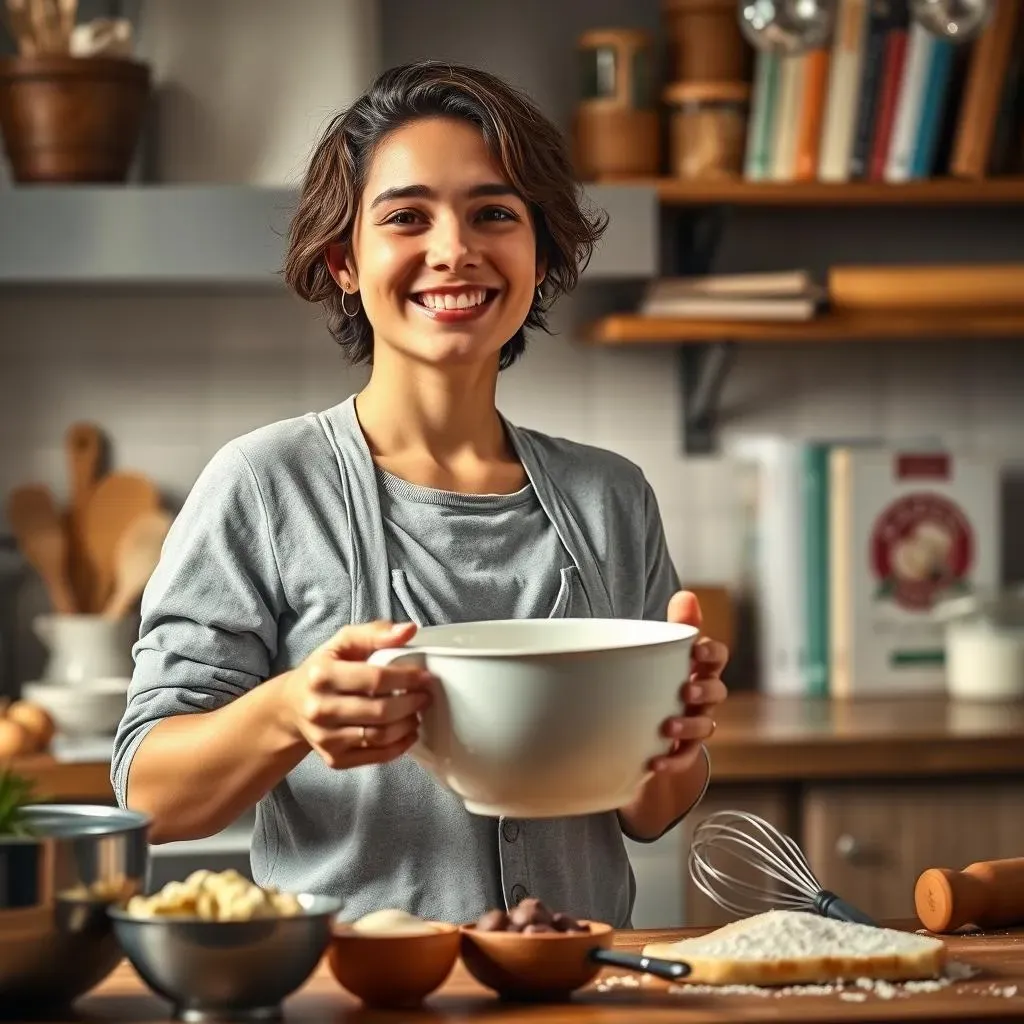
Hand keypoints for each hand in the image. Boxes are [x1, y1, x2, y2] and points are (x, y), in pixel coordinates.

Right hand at [281, 620, 435, 769]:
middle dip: (411, 704)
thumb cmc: (324, 670)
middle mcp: (320, 709)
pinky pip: (374, 758)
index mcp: (322, 675)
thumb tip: (409, 630)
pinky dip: (398, 747)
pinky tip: (407, 733)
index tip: (425, 677)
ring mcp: (325, 738)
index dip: (406, 679)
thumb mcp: (343, 642)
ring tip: (417, 713)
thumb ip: (375, 633)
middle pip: (380, 711)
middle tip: (425, 697)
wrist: (292, 706)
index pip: (375, 679)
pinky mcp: (333, 759)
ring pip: (379, 737)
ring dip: (407, 726)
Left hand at [650, 591, 728, 774]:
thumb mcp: (667, 652)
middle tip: (685, 690)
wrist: (655, 725)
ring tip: (667, 727)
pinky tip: (654, 762)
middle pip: (717, 691)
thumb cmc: (664, 678)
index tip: (697, 650)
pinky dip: (672, 761)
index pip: (718, 657)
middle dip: (704, 690)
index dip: (712, 653)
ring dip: (690, 726)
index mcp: (701, 668)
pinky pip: (685, 758)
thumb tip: (686, 594)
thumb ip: (678, 626)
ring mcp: (697, 723)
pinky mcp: (684, 751)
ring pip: (705, 725)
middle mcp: (704, 695)